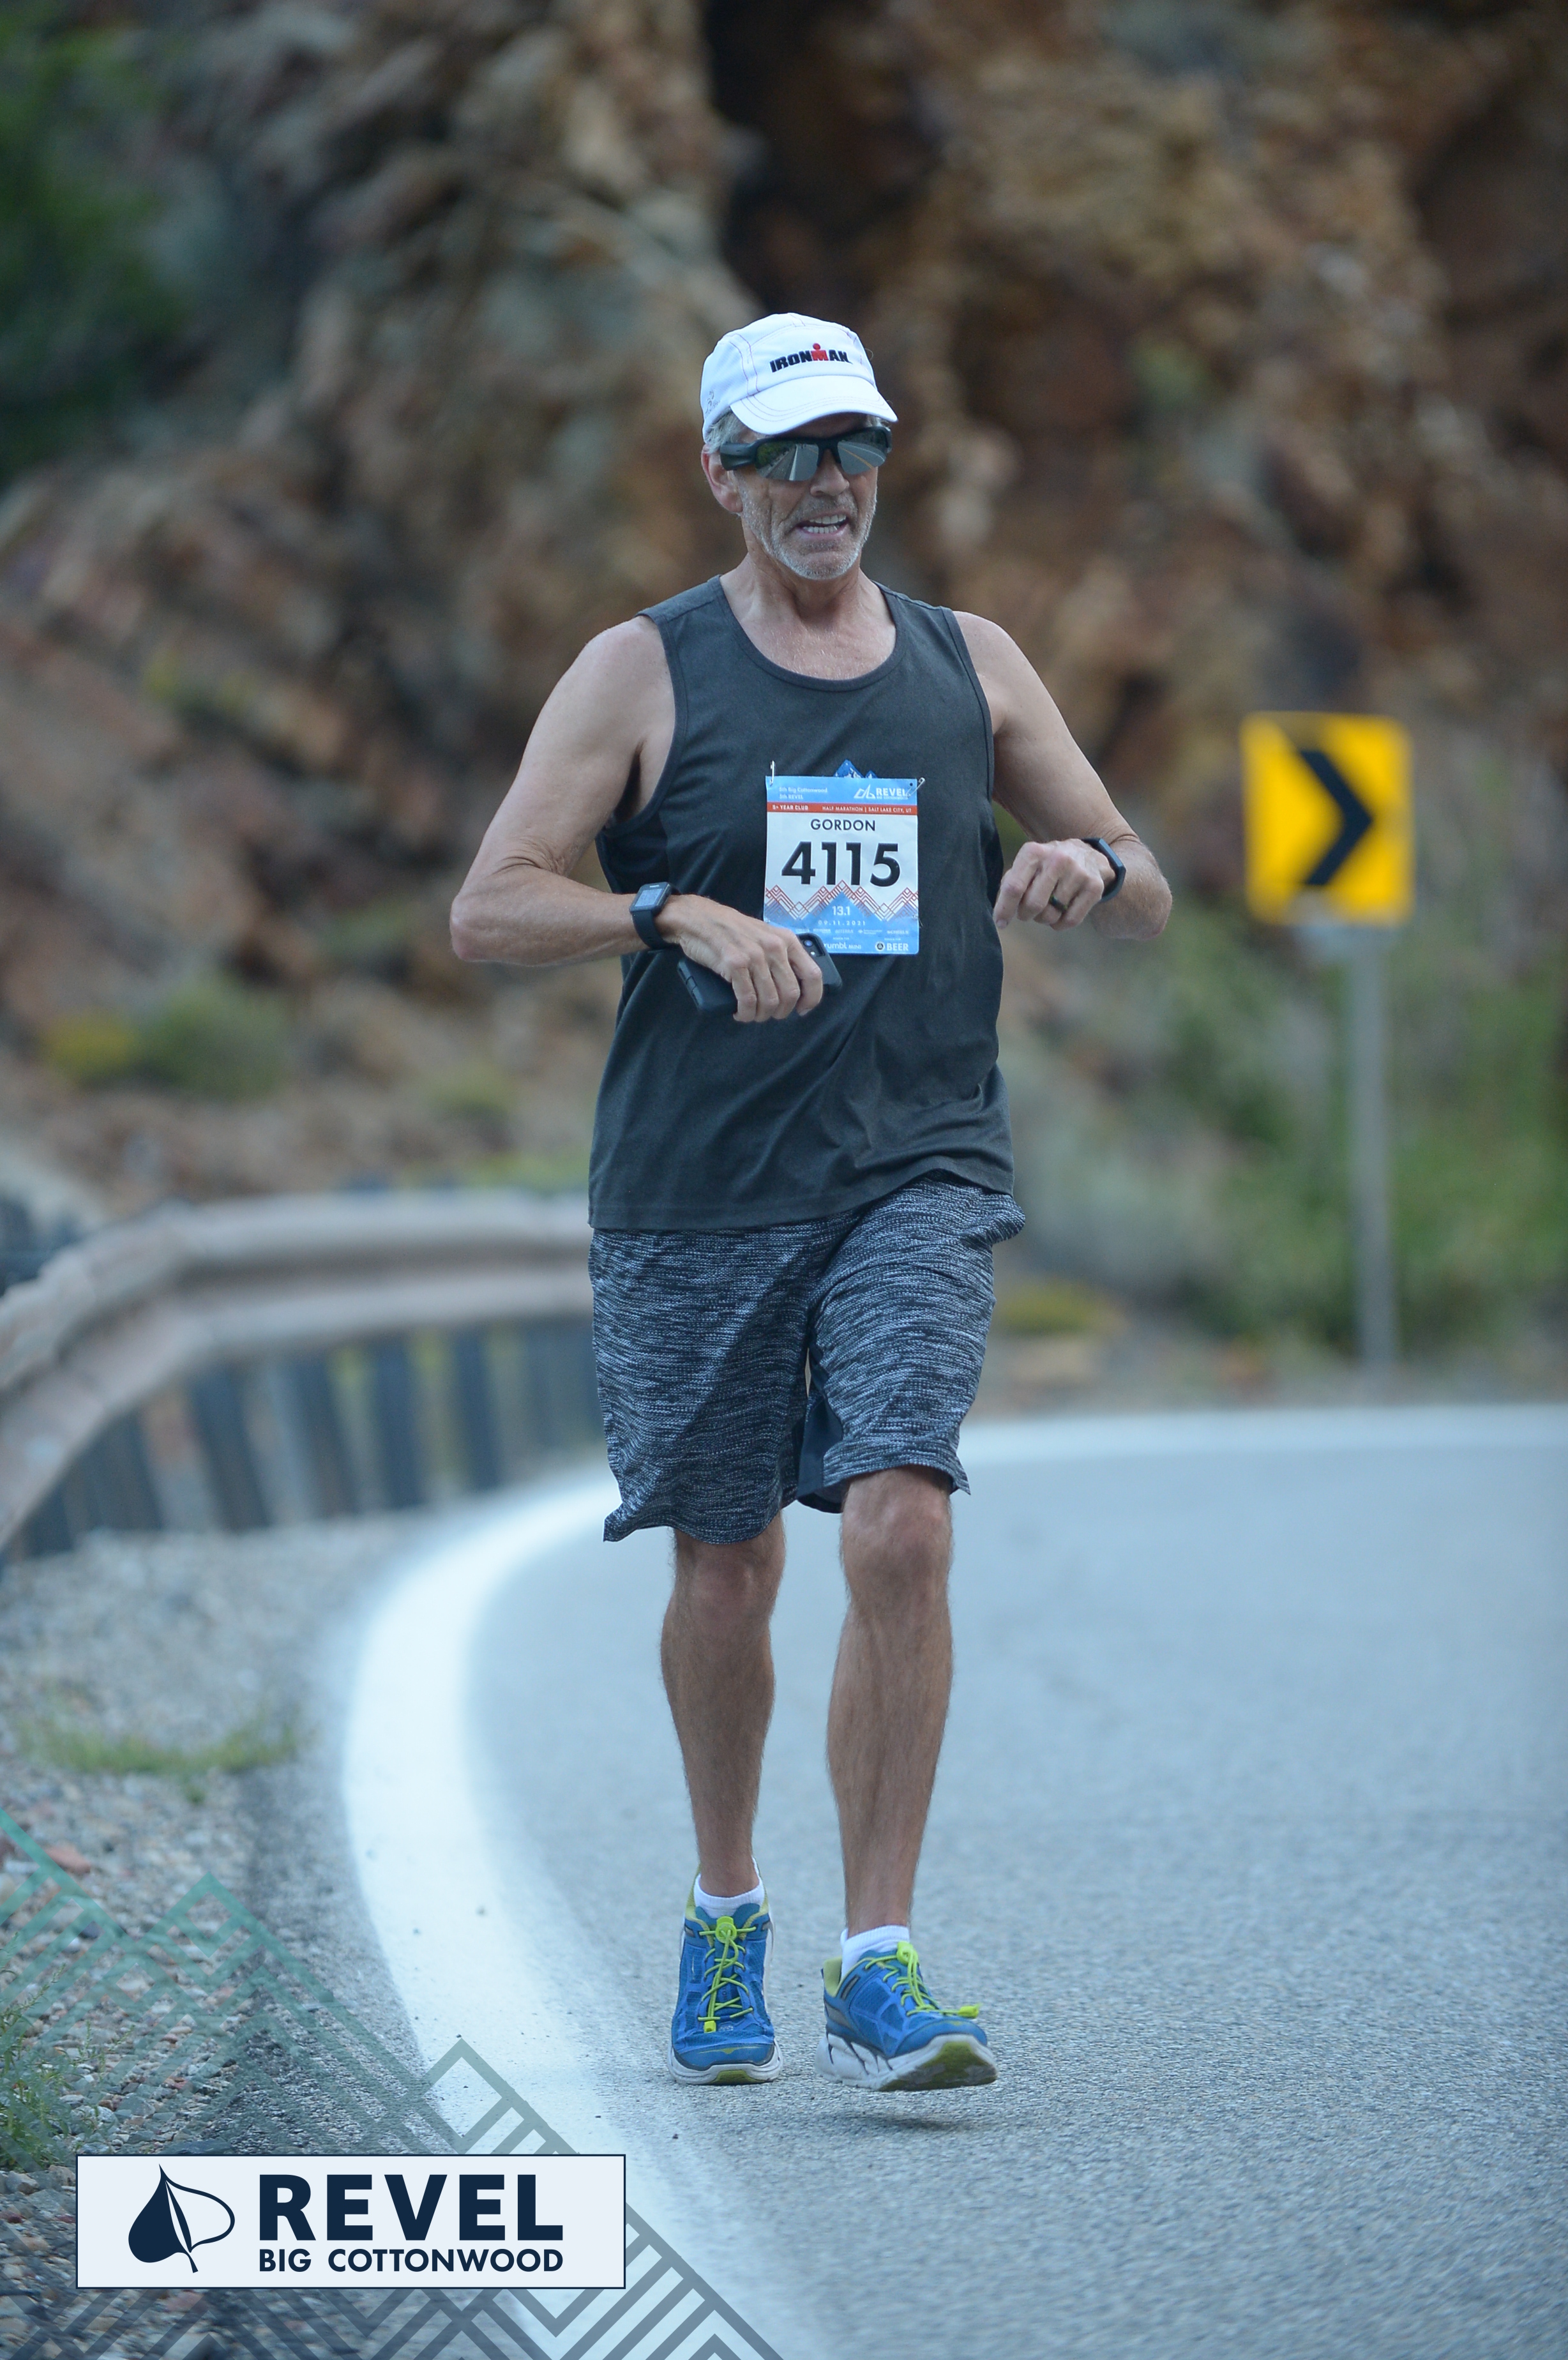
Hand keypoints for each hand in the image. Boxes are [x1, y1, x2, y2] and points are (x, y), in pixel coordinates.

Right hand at [657, 895, 825, 1021]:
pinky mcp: (735, 964)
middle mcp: (775, 947)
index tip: (802, 1009)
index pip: (813, 975)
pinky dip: (745, 1013)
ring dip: (761, 1015)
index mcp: (787, 940)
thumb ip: (781, 956)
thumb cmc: (732, 930)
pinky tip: (741, 1013)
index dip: (811, 999)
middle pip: (790, 994)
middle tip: (768, 1014)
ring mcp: (755, 955)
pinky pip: (748, 1000)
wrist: (699, 918)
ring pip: (770, 1001)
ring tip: (751, 1014)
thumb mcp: (765, 936)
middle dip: (780, 1012)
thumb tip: (794, 987)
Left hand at [994, 838, 1112, 930]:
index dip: (1004, 909)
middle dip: (1025, 915)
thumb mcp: (1028, 864)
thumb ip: (1012, 883)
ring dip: (1044, 918)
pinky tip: (1061, 913)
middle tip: (1027, 912)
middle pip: (1033, 904)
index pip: (1014, 887)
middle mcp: (1057, 859)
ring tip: (1048, 906)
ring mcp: (1078, 873)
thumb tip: (1002, 913)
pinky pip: (1070, 921)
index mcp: (1034, 852)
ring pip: (1051, 915)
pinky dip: (1060, 924)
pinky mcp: (1094, 887)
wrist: (1088, 855)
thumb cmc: (1048, 864)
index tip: (1000, 922)